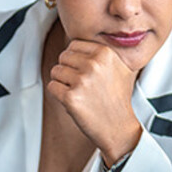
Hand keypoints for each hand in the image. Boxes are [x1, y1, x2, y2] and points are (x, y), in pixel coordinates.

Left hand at [45, 40, 142, 163]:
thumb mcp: (120, 68)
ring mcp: (82, 80)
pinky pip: (52, 87)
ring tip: (80, 93)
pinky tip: (74, 101)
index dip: (75, 60)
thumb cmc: (117, 99)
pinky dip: (59, 95)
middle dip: (68, 71)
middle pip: (63, 57)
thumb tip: (79, 43)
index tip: (84, 72)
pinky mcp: (71, 97)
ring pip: (55, 71)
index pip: (74, 45)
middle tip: (82, 85)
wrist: (118, 128)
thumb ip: (101, 53)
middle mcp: (94, 64)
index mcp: (105, 53)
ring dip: (62, 83)